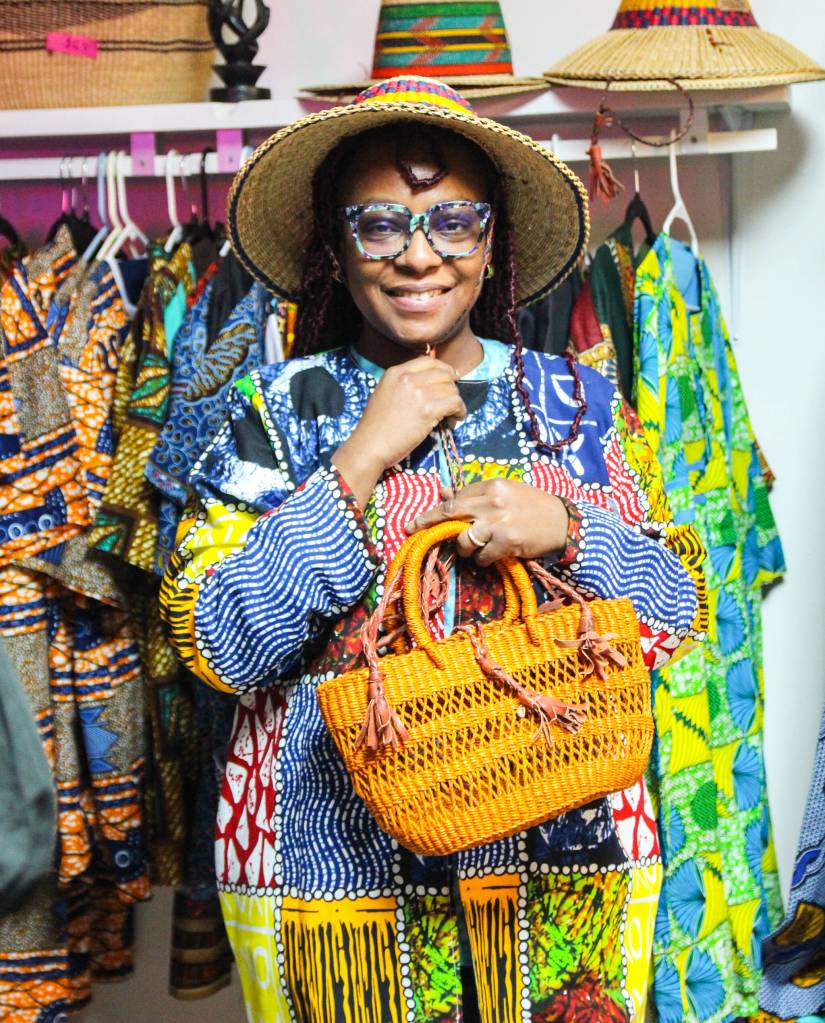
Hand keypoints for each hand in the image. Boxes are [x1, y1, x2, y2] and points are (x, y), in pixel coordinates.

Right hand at [332, 356, 465, 508]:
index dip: (444, 369)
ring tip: (452, 414)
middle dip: (452, 388)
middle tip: (451, 402)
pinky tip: (455, 419)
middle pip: (444, 374)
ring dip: (456, 402)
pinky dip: (459, 411)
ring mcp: (418, 393)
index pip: (428, 361)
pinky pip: (455, 403)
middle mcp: (408, 378)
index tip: (451, 378)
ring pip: (452, 389)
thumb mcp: (384, 393)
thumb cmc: (376, 426)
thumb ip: (402, 384)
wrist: (370, 445)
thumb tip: (429, 384)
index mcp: (395, 372)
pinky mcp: (427, 410)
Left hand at [405, 478, 569, 566]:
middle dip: (427, 522)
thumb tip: (443, 492)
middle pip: (450, 513)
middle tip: (411, 529)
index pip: (455, 498)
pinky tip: (491, 555)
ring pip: (464, 540)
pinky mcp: (506, 542)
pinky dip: (482, 559)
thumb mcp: (504, 493)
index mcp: (491, 485)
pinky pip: (481, 556)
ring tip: (475, 548)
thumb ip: (474, 494)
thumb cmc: (532, 506)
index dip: (437, 510)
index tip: (418, 519)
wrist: (562, 522)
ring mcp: (499, 523)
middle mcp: (492, 502)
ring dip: (464, 548)